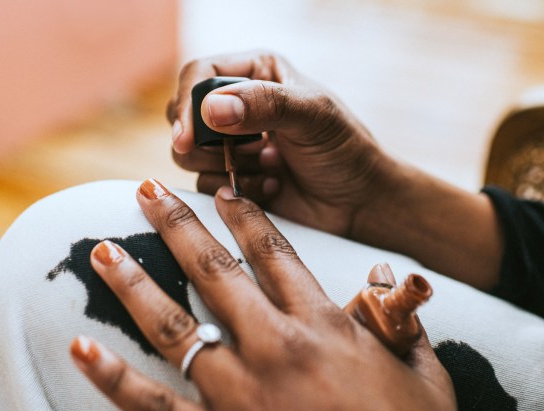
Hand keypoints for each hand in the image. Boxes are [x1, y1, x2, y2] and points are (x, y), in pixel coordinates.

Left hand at [70, 179, 457, 410]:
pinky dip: (113, 376)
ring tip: (102, 251)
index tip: (223, 193)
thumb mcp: (425, 374)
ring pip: (174, 325)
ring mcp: (239, 393)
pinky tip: (81, 347)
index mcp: (325, 327)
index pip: (276, 255)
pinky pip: (152, 405)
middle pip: (215, 271)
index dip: (247, 218)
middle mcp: (275, 348)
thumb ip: (402, 318)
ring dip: (134, 284)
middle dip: (177, 225)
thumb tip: (386, 269)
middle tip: (146, 191)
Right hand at [166, 50, 398, 236]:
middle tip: (249, 151)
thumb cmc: (345, 150)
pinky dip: (238, 190)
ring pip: (188, 154)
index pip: (199, 74)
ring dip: (229, 166)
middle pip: (184, 115)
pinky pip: (207, 185)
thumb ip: (265, 104)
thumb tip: (210, 109)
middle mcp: (239, 106)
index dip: (187, 103)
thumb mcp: (313, 115)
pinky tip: (274, 186)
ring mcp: (234, 145)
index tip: (187, 136)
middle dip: (207, 141)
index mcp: (257, 73)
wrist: (359, 202)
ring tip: (272, 165)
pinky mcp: (233, 179)